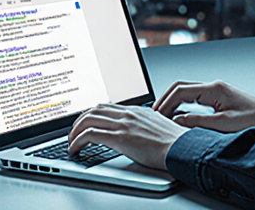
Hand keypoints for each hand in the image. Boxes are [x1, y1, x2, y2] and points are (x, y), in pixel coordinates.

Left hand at [67, 103, 187, 170]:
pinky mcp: (120, 137)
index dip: (92, 113)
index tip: (86, 121)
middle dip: (80, 120)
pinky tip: (75, 149)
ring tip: (71, 141)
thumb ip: (145, 127)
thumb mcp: (158, 128)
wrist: (183, 148)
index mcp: (137, 111)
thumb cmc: (175, 143)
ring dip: (75, 130)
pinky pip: (90, 135)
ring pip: (88, 119)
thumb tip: (138, 134)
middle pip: (94, 109)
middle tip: (74, 131)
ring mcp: (123, 124)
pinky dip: (77, 141)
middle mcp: (128, 114)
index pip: (107, 106)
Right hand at [153, 80, 254, 132]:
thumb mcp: (223, 124)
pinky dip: (183, 103)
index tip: (157, 115)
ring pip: (186, 90)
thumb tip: (177, 121)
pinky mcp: (217, 96)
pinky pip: (194, 96)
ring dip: (173, 101)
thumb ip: (198, 122)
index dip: (166, 103)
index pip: (181, 91)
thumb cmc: (253, 119)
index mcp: (213, 89)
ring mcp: (215, 90)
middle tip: (155, 113)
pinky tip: (179, 115)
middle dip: (165, 99)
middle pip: (180, 87)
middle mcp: (213, 86)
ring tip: (163, 115)